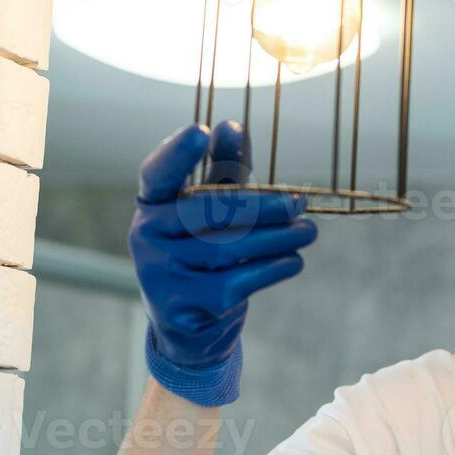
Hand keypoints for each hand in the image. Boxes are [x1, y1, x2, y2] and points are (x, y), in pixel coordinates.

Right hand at [128, 120, 317, 405]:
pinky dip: (273, 268)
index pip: (158, 172)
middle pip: (209, 211)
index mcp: (150, 204)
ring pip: (229, 247)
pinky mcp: (183, 307)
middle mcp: (145, 236)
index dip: (178, 151)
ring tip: (309, 231)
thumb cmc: (204, 252)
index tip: (202, 130)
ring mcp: (159, 274)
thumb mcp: (212, 211)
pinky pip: (238, 281)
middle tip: (301, 201)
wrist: (189, 328)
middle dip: (262, 205)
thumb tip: (232, 126)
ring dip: (278, 237)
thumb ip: (225, 171)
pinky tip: (295, 260)